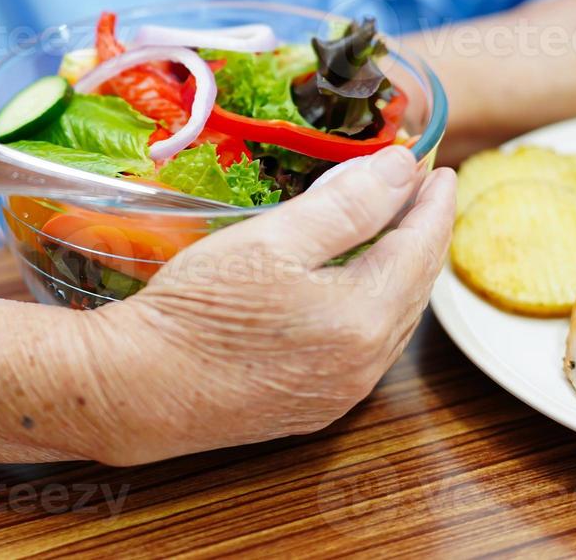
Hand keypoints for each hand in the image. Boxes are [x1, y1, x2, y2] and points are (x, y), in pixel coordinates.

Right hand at [87, 147, 455, 464]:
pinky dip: (375, 308)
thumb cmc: (198, 308)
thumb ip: (346, 203)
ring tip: (396, 232)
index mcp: (364, 318)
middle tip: (421, 193)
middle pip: (414, 286)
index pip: (420, 247)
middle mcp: (365, 364)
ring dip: (401, 272)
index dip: (432, 203)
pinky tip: (355, 289)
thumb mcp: (272, 239)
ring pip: (394, 321)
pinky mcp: (314, 407)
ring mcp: (341, 392)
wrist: (137, 388)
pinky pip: (367, 350)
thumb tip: (402, 168)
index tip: (438, 168)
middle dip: (422, 234)